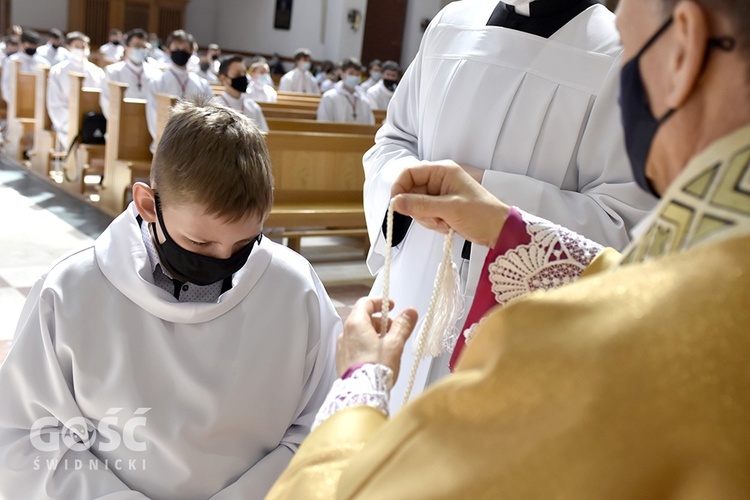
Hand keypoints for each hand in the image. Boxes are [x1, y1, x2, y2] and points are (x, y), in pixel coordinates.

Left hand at [337, 298, 417, 381]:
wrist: (361, 394)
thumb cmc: (375, 370)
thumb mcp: (394, 344)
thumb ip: (402, 326)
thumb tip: (409, 313)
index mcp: (356, 324)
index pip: (366, 303)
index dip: (380, 302)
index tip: (390, 306)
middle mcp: (345, 334)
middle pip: (363, 318)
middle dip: (380, 322)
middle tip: (394, 330)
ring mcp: (342, 348)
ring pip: (359, 333)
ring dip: (374, 335)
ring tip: (388, 346)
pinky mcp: (343, 361)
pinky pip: (355, 346)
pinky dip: (366, 346)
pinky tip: (377, 357)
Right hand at [391, 161, 509, 248]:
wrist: (499, 230)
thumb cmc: (481, 214)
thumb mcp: (449, 209)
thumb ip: (421, 205)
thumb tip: (396, 202)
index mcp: (442, 171)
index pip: (409, 172)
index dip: (399, 187)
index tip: (396, 205)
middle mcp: (439, 179)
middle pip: (411, 191)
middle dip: (418, 209)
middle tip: (433, 218)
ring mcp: (439, 194)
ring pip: (416, 205)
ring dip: (426, 218)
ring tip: (444, 223)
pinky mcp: (441, 207)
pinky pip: (425, 214)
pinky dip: (432, 223)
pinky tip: (447, 226)